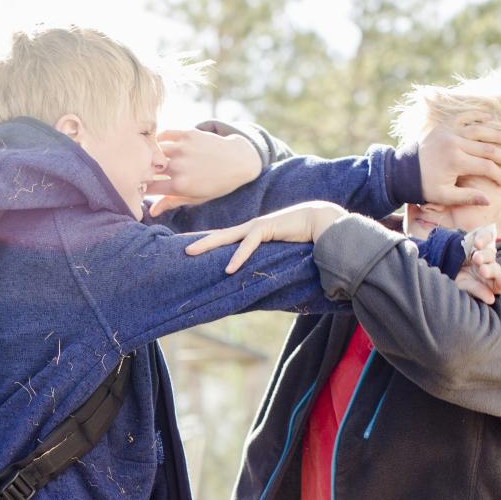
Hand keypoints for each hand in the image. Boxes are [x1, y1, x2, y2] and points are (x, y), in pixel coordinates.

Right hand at [148, 128, 261, 216]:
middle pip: (149, 169)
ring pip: (154, 150)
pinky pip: (164, 134)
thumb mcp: (196, 198)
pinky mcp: (187, 134)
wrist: (238, 161)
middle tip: (142, 172)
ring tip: (150, 158)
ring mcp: (182, 149)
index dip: (141, 188)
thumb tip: (152, 211)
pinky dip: (158, 139)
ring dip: (150, 154)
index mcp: (180, 186)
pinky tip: (159, 144)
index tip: (140, 187)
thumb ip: (172, 202)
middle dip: (143, 171)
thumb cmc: (217, 184)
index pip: (149, 187)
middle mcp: (179, 167)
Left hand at [184, 201, 346, 272]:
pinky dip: (239, 256)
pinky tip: (229, 269)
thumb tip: (257, 278)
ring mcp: (257, 226)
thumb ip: (267, 262)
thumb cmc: (302, 238)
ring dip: (208, 244)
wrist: (321, 221)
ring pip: (227, 236)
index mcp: (250, 234)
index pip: (224, 238)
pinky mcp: (268, 228)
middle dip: (199, 242)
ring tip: (190, 252)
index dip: (207, 243)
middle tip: (179, 249)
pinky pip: (249, 243)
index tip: (190, 249)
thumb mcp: (278, 252)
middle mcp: (250, 228)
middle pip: (218, 235)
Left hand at [419, 117, 500, 206]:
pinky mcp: (444, 126)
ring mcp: (449, 132)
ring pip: (479, 130)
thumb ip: (466, 198)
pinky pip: (464, 116)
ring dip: (496, 134)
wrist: (401, 172)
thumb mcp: (443, 196)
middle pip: (487, 148)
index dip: (498, 175)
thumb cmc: (422, 186)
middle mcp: (455, 143)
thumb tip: (488, 201)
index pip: (486, 166)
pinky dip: (477, 115)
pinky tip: (489, 118)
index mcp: (456, 161)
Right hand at [455, 228, 500, 303]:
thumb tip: (491, 299)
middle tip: (482, 271)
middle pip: (495, 269)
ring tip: (475, 258)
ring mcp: (485, 254)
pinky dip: (483, 238)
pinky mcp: (481, 241)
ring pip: (490, 254)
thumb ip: (476, 291)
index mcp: (487, 284)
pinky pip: (487, 236)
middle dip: (490, 270)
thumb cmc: (453, 279)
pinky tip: (477, 244)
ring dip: (484, 256)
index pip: (500, 285)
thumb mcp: (462, 287)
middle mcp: (489, 269)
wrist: (442, 261)